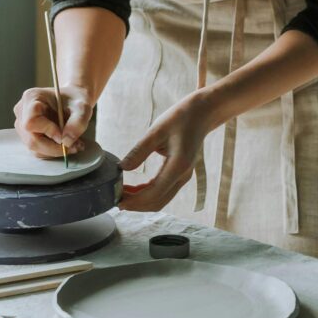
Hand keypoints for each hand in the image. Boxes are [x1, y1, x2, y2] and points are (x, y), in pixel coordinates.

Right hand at [14, 84, 94, 156]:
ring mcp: (22, 124)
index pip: (31, 122)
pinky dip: (53, 151)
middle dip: (54, 147)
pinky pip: (37, 150)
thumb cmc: (75, 99)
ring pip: (34, 148)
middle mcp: (22, 111)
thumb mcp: (82, 107)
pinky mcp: (27, 135)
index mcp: (31, 97)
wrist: (72, 100)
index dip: (47, 132)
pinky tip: (66, 145)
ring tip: (74, 145)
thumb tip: (66, 142)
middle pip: (31, 139)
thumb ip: (78, 122)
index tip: (65, 136)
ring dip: (55, 151)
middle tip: (75, 147)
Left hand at [118, 93, 216, 211]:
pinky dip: (148, 193)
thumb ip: (139, 151)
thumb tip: (122, 168)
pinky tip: (134, 189)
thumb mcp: (156, 130)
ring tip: (122, 195)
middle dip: (136, 205)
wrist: (202, 113)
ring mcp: (183, 176)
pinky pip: (163, 191)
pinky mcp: (180, 174)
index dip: (134, 201)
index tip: (117, 200)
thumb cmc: (180, 117)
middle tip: (115, 200)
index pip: (154, 193)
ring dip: (141, 201)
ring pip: (161, 199)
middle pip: (157, 202)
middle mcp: (183, 176)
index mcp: (178, 165)